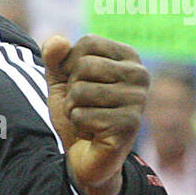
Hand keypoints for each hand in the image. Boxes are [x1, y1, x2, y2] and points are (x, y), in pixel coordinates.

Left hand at [42, 34, 148, 194]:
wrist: (84, 153)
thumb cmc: (78, 111)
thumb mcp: (61, 80)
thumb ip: (55, 57)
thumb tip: (57, 41)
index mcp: (128, 57)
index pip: (88, 42)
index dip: (70, 64)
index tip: (79, 82)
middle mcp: (140, 74)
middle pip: (84, 65)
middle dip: (71, 89)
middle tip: (84, 105)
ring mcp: (138, 100)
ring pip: (81, 91)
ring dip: (73, 108)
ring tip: (88, 117)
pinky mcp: (130, 125)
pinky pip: (83, 115)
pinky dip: (79, 124)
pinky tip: (93, 132)